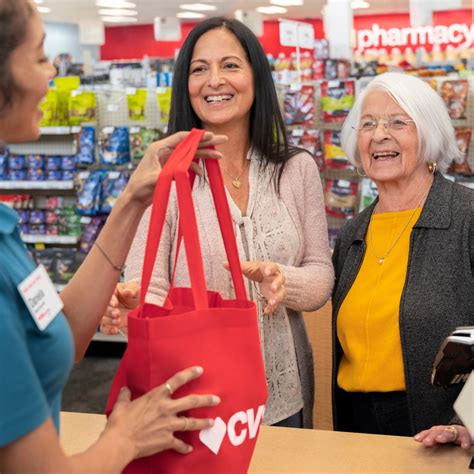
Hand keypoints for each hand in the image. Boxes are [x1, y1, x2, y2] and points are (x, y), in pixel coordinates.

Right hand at [100, 282, 139, 335]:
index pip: (106, 295)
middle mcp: (108, 304)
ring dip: (108, 321)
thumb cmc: (137, 297)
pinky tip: (115, 329)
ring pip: (101, 318)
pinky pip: (105, 329)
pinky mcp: (111, 324)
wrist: (142, 310)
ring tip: (118, 321)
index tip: (115, 304)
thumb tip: (127, 291)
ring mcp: (108, 315)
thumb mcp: (136, 291)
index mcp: (113, 293)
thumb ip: (132, 290)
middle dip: (108, 311)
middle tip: (117, 313)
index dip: (110, 300)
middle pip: (101, 308)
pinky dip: (108, 330)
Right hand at [105, 366, 220, 458]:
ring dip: (203, 422)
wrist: (120, 442)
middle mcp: (166, 408)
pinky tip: (189, 449)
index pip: (177, 381)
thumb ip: (125, 396)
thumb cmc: (120, 422)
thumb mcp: (121, 404)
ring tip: (212, 422)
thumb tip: (125, 389)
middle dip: (206, 400)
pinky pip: (179, 444)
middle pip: (191, 402)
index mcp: (157, 396)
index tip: (200, 370)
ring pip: (191, 422)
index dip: (190, 374)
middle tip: (216, 399)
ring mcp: (169, 425)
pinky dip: (184, 447)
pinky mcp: (167, 440)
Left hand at [125, 131, 226, 207]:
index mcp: (159, 148)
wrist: (135, 199)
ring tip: (218, 156)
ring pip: (190, 154)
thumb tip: (185, 168)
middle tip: (222, 139)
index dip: (198, 136)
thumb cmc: (140, 187)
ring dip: (204, 155)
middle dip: (206, 142)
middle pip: (189, 144)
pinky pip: (186, 164)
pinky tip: (202, 171)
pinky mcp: (170, 169)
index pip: (182, 138)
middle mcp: (164, 151)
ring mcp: (168, 160)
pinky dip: (195, 167)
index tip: (211, 135)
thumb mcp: (156, 178)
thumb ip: (170, 171)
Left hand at [226, 260, 285, 313]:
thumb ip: (240, 266)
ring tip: (271, 303)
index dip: (270, 269)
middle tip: (273, 288)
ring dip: (277, 298)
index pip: (273, 267)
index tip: (267, 272)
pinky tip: (267, 310)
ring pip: (281, 292)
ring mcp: (277, 288)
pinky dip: (272, 308)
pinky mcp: (275, 297)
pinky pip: (276, 303)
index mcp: (270, 268)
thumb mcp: (250, 266)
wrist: (267, 274)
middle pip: (280, 280)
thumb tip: (226, 264)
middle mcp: (276, 277)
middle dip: (277, 284)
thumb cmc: (260, 269)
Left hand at [414, 424, 471, 449]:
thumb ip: (430, 438)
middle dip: (431, 437)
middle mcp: (445, 430)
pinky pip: (465, 438)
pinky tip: (463, 446)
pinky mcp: (464, 436)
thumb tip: (416, 440)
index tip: (417, 439)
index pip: (428, 432)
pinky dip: (464, 442)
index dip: (422, 435)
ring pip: (449, 433)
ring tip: (439, 439)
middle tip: (426, 441)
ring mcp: (455, 432)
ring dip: (443, 436)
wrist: (463, 431)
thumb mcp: (439, 435)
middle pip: (437, 432)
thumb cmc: (448, 434)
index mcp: (438, 431)